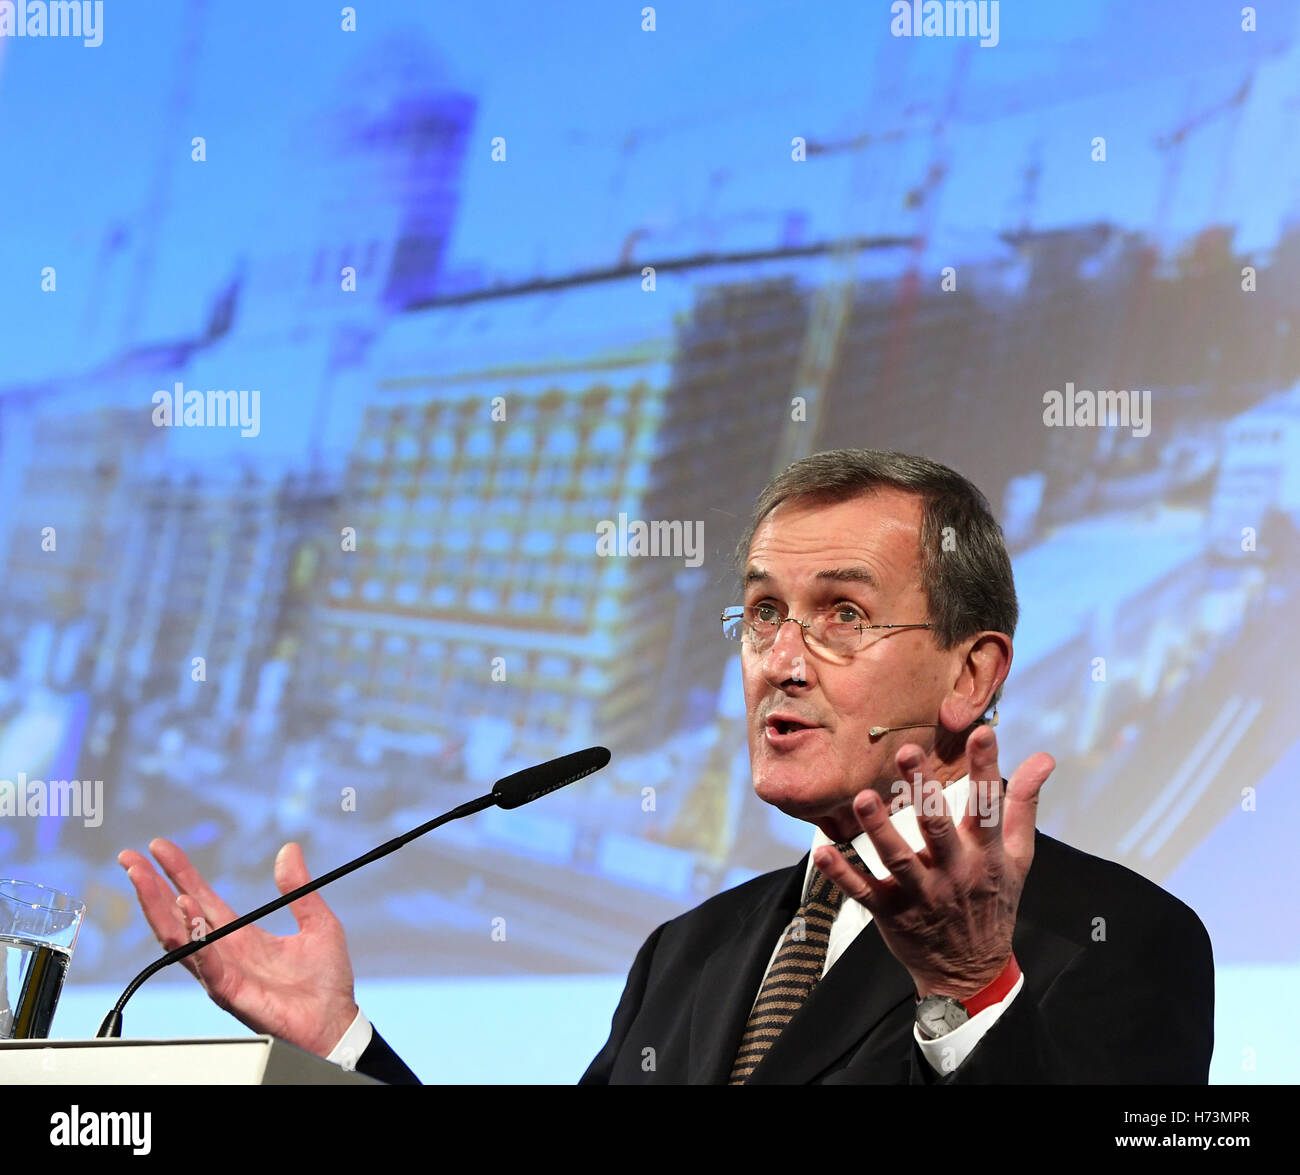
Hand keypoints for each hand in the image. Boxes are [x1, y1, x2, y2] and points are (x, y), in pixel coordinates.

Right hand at [117, 837, 360, 1059]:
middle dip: (152, 887)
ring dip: (159, 908)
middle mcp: (224, 953)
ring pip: (179, 939)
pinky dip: (194, 939)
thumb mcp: (317, 922)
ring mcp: (223, 973)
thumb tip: (289, 849)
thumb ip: (299, 888)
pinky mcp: (232, 992)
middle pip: (178, 916)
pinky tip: (186, 913)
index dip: (179, 872)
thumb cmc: (325, 982)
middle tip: (130, 859)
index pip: (201, 898)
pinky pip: (207, 965)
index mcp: (240, 936)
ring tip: (144, 879)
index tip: (160, 847)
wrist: (335, 1022)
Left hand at [815, 725, 1053, 999]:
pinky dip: (842, 874)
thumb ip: (1023, 804)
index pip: (989, 807)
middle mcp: (953, 873)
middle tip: (905, 751)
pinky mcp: (891, 913)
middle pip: (937, 828)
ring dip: (878, 830)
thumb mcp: (1019, 857)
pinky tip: (823, 852)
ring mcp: (920, 895)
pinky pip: (863, 892)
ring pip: (897, 860)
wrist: (971, 971)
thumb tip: (1043, 758)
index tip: (981, 732)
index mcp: (985, 856)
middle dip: (922, 790)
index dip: (987, 769)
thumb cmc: (994, 902)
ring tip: (863, 799)